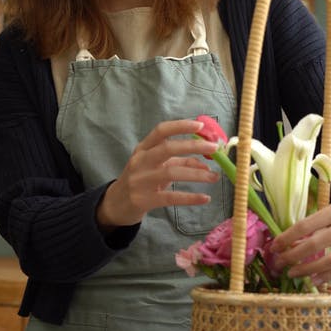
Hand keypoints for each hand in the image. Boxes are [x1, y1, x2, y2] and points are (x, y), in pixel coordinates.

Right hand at [96, 119, 219, 228]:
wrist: (116, 204)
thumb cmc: (141, 180)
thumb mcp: (155, 167)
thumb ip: (179, 162)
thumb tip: (205, 163)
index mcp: (143, 149)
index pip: (161, 131)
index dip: (181, 126)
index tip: (200, 125)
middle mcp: (140, 161)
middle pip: (168, 149)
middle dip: (193, 146)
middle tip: (214, 148)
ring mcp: (140, 181)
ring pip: (171, 173)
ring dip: (196, 174)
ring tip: (214, 177)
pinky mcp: (144, 200)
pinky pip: (171, 197)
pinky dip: (190, 197)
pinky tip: (205, 198)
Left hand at [270, 186, 330, 283]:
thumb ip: (319, 223)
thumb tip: (291, 242)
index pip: (307, 225)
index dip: (288, 237)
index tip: (274, 246)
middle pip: (317, 244)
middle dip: (294, 256)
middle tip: (279, 263)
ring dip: (309, 269)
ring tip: (293, 274)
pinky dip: (329, 276)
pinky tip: (314, 279)